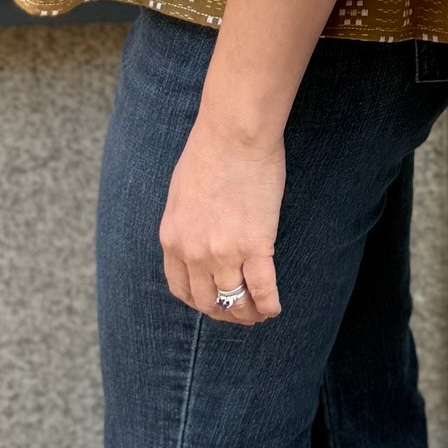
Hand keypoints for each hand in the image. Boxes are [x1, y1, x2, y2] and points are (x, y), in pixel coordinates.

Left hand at [159, 117, 285, 324]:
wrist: (234, 133)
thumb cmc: (209, 150)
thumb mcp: (181, 193)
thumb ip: (185, 223)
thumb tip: (196, 237)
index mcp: (173, 239)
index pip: (181, 288)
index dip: (199, 301)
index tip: (213, 303)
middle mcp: (194, 253)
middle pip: (208, 301)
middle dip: (224, 313)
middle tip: (239, 313)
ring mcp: (224, 252)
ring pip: (235, 301)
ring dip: (247, 314)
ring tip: (259, 314)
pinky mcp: (255, 245)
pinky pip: (263, 289)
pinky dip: (269, 305)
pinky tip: (274, 308)